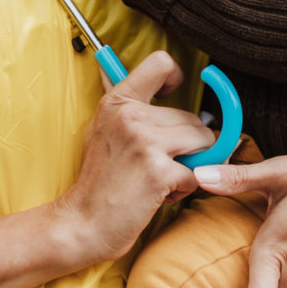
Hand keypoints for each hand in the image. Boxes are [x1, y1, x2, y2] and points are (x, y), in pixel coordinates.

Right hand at [0, 51, 210, 287]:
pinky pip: (198, 174)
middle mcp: (131, 116)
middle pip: (194, 118)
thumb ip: (126, 106)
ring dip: (192, 166)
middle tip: (161, 164)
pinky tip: (159, 195)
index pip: (160, 63)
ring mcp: (146, 143)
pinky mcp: (159, 172)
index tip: (173, 97)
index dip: (177, 77)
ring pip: (204, 143)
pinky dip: (185, 189)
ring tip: (162, 178)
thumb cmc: (97, 180)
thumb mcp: (102, 129)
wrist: (81, 224)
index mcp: (117, 101)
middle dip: (189, 145)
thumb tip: (146, 77)